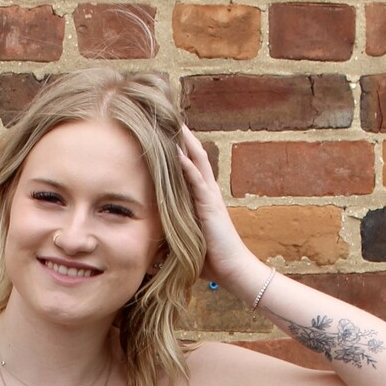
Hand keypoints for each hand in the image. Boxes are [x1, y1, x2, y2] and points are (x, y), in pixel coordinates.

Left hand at [175, 125, 267, 300]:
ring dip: (186, 142)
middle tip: (170, 115)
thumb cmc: (211, 261)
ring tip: (174, 122)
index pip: (191, 167)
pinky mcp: (210, 206)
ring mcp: (210, 197)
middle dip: (184, 136)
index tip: (167, 133)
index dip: (180, 149)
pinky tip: (176, 152)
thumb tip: (151, 241)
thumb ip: (172, 234)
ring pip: (198, 162)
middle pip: (195, 156)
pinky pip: (197, 181)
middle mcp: (208, 192)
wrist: (233, 270)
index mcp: (203, 198)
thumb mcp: (185, 242)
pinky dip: (187, 166)